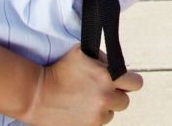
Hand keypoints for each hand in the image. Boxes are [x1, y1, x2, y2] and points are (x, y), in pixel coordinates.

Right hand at [23, 45, 142, 125]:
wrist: (36, 94)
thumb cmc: (59, 70)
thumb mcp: (82, 53)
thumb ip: (104, 58)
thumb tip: (115, 64)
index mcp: (108, 77)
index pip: (136, 83)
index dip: (129, 81)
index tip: (122, 81)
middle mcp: (106, 98)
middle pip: (125, 101)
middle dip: (115, 95)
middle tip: (99, 90)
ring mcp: (97, 116)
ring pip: (111, 114)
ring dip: (103, 108)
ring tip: (85, 100)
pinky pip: (98, 123)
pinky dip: (92, 118)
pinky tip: (79, 109)